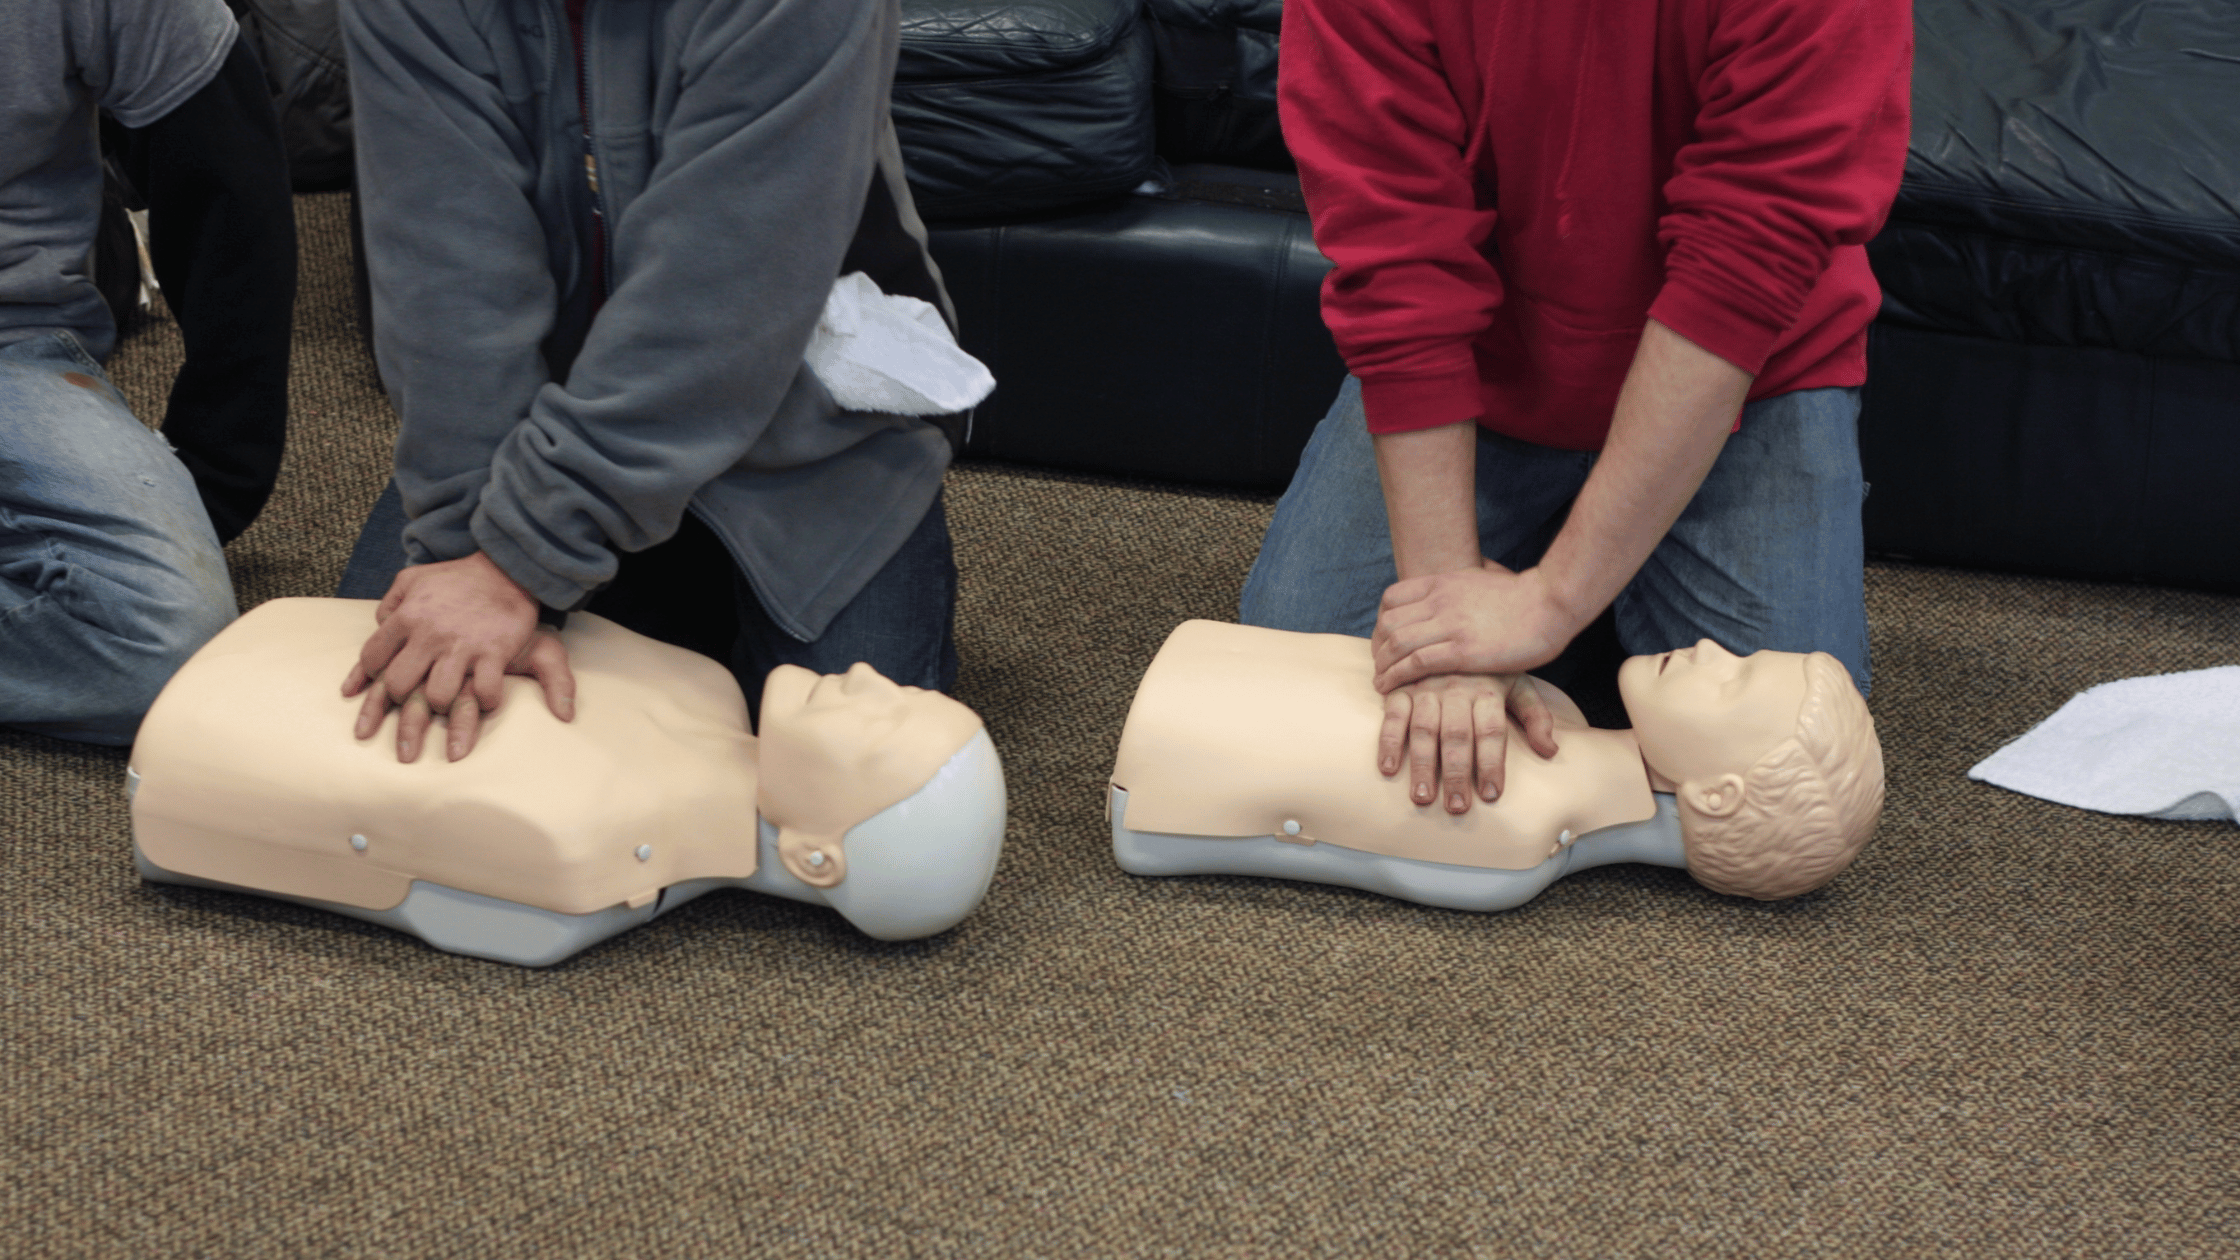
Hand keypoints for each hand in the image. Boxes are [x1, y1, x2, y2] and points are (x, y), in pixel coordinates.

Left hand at [340, 552, 575, 761]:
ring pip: (437, 696)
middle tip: (412, 700)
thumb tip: (378, 623)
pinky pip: (485, 691)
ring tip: (448, 703)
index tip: (385, 679)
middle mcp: (429, 635)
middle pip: (397, 685)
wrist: (506, 566)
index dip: (372, 675)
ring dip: (441, 705)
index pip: (372, 658)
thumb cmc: (457, 577)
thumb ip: (391, 602)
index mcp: (406, 617)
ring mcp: (462, 646)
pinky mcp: (494, 652)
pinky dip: (485, 701)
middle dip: (401, 699)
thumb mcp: (412, 578)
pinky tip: (486, 698)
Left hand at [1371, 562, 1579, 692]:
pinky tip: (1389, 688)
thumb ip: (1463, 585)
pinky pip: (1415, 663)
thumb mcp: (1482, 579)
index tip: (1383, 640)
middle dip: (1377, 647)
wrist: (1551, 602)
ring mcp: (1449, 625)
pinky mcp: (1462, 651)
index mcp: (1443, 582)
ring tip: (1380, 682)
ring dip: (1382, 666)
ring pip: (1396, 644)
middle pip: (1388, 623)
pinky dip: (1395, 677)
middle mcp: (1440, 601)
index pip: (1391, 599)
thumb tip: (1464, 581)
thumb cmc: (1524, 596)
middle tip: (1379, 665)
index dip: (1380, 622)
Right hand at [1379, 672, 1560, 812]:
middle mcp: (1457, 688)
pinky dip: (1389, 742)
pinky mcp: (1401, 686)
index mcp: (1488, 689)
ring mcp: (1426, 687)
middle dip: (1457, 773)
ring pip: (1424, 730)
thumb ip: (1535, 715)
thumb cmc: (1488, 665)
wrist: (1453, 622)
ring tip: (1423, 798)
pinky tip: (1388, 769)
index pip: (1491, 731)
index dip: (1491, 763)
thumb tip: (1551, 751)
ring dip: (1422, 765)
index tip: (1491, 795)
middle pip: (1457, 736)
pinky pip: (1394, 716)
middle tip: (1457, 807)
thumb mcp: (1518, 681)